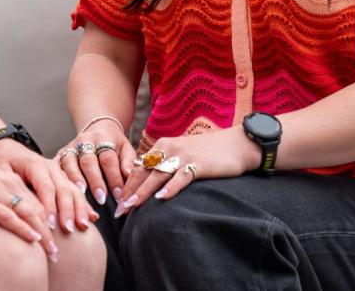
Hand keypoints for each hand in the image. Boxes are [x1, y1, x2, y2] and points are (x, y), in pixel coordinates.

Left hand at [0, 140, 97, 233]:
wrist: (6, 145)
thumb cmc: (1, 159)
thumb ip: (10, 187)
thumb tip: (16, 209)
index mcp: (35, 164)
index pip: (45, 187)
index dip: (49, 207)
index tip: (51, 225)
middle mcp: (50, 167)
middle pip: (63, 190)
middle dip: (68, 211)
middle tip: (69, 230)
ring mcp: (58, 171)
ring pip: (73, 190)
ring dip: (79, 209)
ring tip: (83, 226)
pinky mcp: (62, 177)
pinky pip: (76, 191)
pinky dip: (84, 204)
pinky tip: (92, 217)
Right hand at [0, 151, 61, 261]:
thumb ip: (2, 198)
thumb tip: (12, 216)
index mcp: (12, 181)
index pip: (40, 202)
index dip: (52, 220)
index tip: (59, 236)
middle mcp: (10, 185)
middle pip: (40, 210)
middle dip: (52, 232)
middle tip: (58, 252)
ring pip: (30, 214)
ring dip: (43, 235)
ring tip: (52, 252)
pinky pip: (9, 217)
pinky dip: (24, 228)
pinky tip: (34, 238)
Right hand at [55, 121, 136, 206]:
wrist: (98, 129)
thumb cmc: (115, 145)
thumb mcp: (126, 150)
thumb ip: (128, 163)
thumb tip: (129, 177)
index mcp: (103, 138)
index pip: (108, 158)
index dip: (113, 177)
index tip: (119, 194)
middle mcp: (84, 140)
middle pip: (88, 161)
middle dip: (95, 181)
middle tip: (102, 198)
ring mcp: (70, 147)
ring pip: (70, 163)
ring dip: (75, 179)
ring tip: (81, 194)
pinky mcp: (60, 154)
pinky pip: (58, 167)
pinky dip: (61, 179)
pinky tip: (65, 190)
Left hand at [114, 129, 259, 216]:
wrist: (237, 144)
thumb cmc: (209, 153)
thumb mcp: (182, 155)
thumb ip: (166, 165)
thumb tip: (149, 185)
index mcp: (162, 146)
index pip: (139, 168)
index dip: (126, 186)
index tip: (117, 204)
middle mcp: (169, 148)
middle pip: (144, 173)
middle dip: (129, 192)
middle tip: (118, 212)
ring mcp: (183, 155)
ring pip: (158, 175)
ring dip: (143, 192)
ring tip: (131, 206)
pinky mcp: (198, 164)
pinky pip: (181, 177)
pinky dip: (171, 188)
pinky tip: (162, 198)